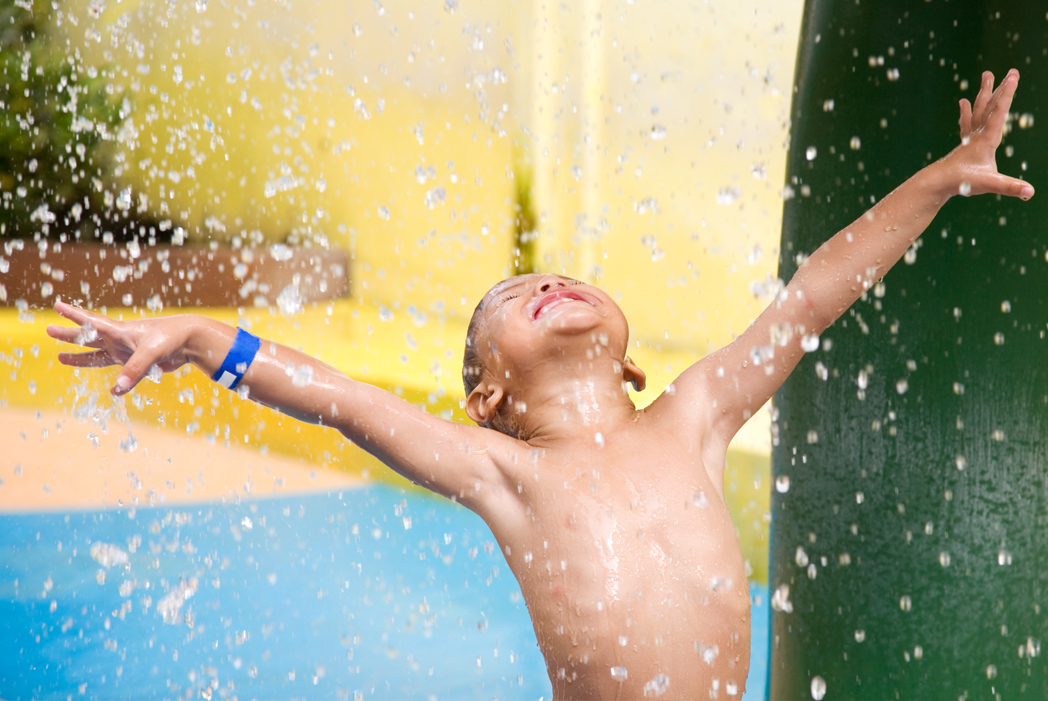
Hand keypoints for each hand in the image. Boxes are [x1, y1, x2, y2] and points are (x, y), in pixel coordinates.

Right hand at [47, 301, 194, 395]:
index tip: (57, 305)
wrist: (191, 341)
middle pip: (88, 337)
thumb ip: (134, 370)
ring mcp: (127, 352)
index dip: (74, 314)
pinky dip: (117, 383)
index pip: (91, 322)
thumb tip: (117, 390)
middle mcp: (120, 340)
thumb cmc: (171, 338)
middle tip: (48, 330)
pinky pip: (122, 374)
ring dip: (79, 357)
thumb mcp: (151, 352)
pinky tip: (113, 391)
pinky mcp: (138, 364)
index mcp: (120, 331)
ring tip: (60, 357)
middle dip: (69, 335)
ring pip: (98, 355)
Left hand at [945, 69, 1033, 199]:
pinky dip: (966, 112)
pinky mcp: (963, 144)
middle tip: (1010, 71)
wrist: (936, 183)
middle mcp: (978, 134)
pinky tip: (963, 102)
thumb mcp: (990, 184)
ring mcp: (970, 138)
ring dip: (984, 93)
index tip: (1014, 75)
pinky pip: (966, 123)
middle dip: (1001, 88)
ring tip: (986, 74)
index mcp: (987, 139)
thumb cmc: (962, 182)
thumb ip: (1010, 187)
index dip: (1007, 93)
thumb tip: (1030, 193)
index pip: (999, 112)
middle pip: (991, 106)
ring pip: (978, 109)